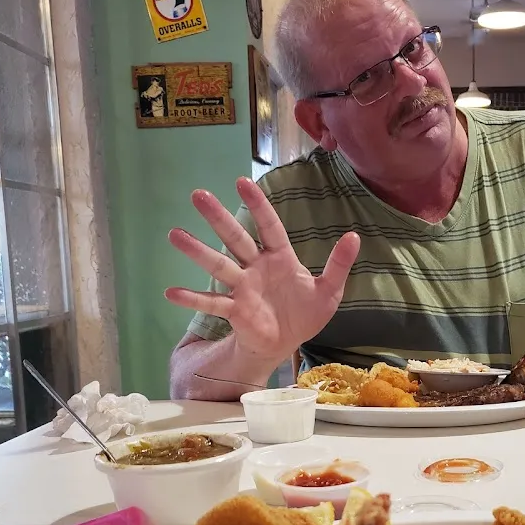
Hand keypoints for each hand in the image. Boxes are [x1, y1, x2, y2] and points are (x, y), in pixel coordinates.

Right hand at [164, 178, 359, 365]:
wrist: (290, 343)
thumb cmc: (306, 313)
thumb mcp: (330, 290)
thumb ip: (339, 264)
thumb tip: (354, 236)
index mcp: (280, 257)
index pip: (268, 226)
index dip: (257, 205)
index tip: (242, 182)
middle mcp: (257, 267)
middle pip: (236, 239)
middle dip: (218, 218)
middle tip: (197, 194)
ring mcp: (243, 288)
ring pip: (218, 265)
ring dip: (197, 251)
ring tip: (175, 234)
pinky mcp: (234, 310)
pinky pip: (212, 303)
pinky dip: (192, 298)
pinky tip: (170, 292)